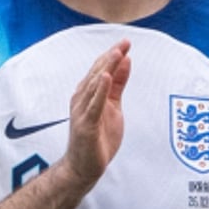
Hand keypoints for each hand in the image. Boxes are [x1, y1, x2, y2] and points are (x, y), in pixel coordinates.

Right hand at [61, 40, 131, 190]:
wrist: (84, 166)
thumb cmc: (97, 136)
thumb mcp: (113, 107)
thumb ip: (118, 86)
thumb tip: (126, 62)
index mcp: (88, 94)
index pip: (101, 70)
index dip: (113, 56)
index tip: (125, 42)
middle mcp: (82, 98)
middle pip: (98, 73)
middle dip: (111, 57)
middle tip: (124, 43)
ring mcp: (82, 111)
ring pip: (95, 85)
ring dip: (106, 68)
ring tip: (117, 54)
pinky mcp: (86, 125)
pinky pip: (94, 105)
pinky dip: (100, 90)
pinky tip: (106, 78)